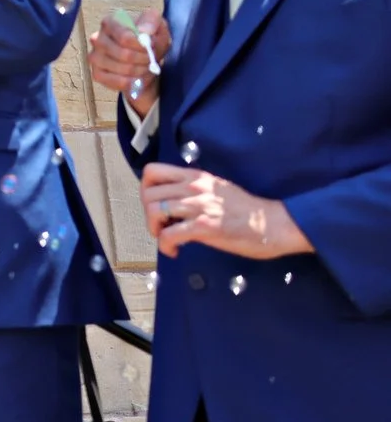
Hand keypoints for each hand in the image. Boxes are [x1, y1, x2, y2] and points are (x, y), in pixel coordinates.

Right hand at [87, 9, 168, 116]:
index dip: (142, 46)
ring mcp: (95, 57)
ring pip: (122, 69)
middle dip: (143, 59)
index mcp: (110, 22)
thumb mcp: (156, 25)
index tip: (152, 47)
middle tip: (152, 59)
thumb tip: (144, 32)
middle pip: (124, 54)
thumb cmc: (149, 39)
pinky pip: (115, 81)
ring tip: (147, 67)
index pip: (125, 37)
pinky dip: (132, 82)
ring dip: (140, 70)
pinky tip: (138, 77)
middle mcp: (98, 38)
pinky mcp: (96, 73)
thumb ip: (151, 22)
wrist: (144, 57)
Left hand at [138, 164, 311, 258]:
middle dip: (147, 213)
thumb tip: (172, 202)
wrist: (275, 223)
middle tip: (160, 226)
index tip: (154, 204)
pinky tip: (175, 251)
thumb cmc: (248, 211)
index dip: (145, 189)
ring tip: (166, 238)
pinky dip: (165, 245)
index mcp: (195, 177)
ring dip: (154, 229)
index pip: (152, 171)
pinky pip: (169, 234)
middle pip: (147, 193)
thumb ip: (193, 191)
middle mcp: (194, 187)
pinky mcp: (205, 227)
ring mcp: (199, 206)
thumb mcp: (216, 189)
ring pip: (154, 211)